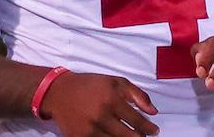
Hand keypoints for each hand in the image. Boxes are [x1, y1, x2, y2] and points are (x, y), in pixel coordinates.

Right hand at [39, 72, 158, 136]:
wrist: (60, 93)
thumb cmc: (90, 85)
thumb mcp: (116, 82)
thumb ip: (137, 95)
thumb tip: (154, 112)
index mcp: (111, 99)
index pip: (137, 120)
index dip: (148, 128)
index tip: (154, 130)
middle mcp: (101, 116)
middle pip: (129, 136)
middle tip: (144, 136)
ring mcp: (89, 130)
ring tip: (130, 136)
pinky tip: (113, 136)